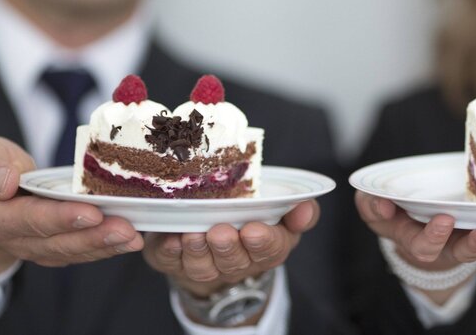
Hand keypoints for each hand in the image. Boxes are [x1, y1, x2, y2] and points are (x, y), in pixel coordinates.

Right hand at [0, 136, 143, 278]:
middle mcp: (17, 239)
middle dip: (93, 236)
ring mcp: (38, 248)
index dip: (59, 218)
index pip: (27, 219)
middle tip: (125, 228)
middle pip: (56, 242)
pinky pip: (82, 251)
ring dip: (106, 245)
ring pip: (73, 250)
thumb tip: (5, 181)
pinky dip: (107, 248)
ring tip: (134, 236)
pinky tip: (131, 240)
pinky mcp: (57, 248)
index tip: (90, 212)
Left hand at [142, 200, 318, 298]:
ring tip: (193, 234)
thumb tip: (306, 208)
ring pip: (202, 266)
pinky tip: (171, 238)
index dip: (263, 242)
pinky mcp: (174, 261)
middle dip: (227, 248)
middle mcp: (236, 262)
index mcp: (266, 248)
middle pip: (234, 261)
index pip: (271, 249)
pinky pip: (170, 261)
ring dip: (197, 251)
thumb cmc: (252, 218)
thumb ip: (301, 210)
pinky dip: (169, 251)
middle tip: (221, 232)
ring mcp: (204, 265)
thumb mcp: (283, 213)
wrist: (215, 234)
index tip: (253, 230)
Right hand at [355, 190, 475, 302]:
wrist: (411, 220)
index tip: (444, 218)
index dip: (434, 234)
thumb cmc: (392, 211)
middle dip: (475, 242)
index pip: (423, 244)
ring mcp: (466, 241)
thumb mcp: (376, 208)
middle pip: (461, 252)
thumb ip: (374, 205)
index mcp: (415, 240)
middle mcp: (444, 247)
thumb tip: (381, 204)